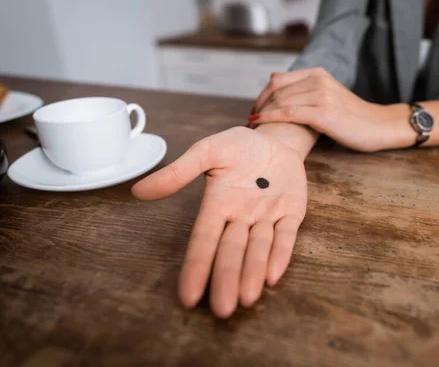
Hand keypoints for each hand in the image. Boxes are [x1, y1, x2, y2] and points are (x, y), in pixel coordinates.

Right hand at [132, 127, 307, 317]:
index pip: (204, 240)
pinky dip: (281, 253)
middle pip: (232, 251)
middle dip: (227, 278)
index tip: (188, 296)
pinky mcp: (291, 213)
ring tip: (247, 298)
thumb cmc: (238, 147)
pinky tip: (275, 275)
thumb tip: (138, 191)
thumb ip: (180, 172)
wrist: (274, 138)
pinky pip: (286, 235)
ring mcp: (267, 217)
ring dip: (253, 272)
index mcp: (217, 205)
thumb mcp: (207, 151)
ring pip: (259, 248)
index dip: (197, 265)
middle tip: (222, 309)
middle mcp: (240, 217)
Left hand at [250, 68, 414, 151]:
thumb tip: (278, 91)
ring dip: (261, 114)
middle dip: (258, 106)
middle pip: (276, 91)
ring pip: (280, 101)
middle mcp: (319, 80)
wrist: (380, 126)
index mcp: (319, 73)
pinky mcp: (324, 113)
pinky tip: (258, 124)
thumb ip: (308, 92)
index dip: (262, 95)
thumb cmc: (353, 117)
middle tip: (249, 121)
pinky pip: (288, 113)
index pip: (278, 80)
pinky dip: (269, 118)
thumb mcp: (329, 97)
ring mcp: (322, 96)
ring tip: (252, 126)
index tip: (254, 110)